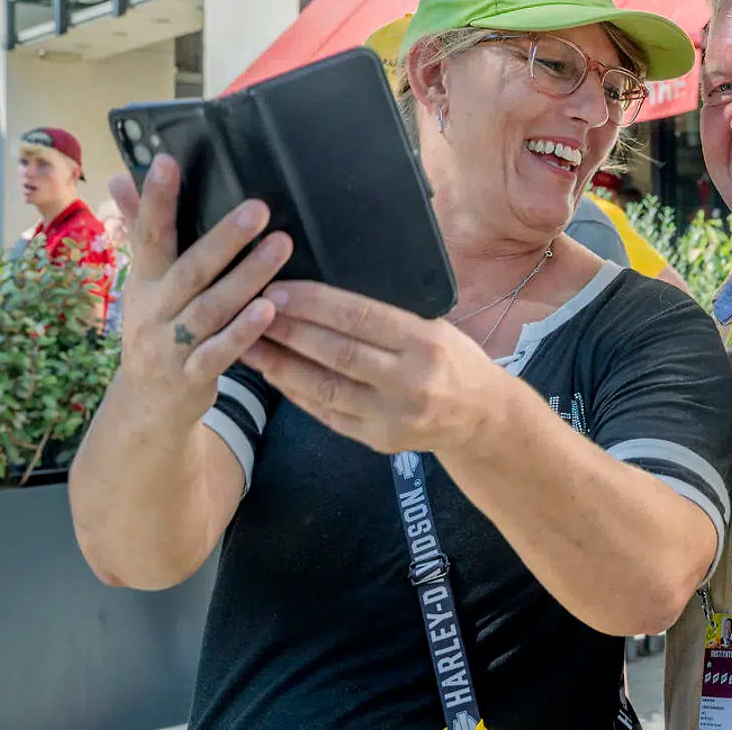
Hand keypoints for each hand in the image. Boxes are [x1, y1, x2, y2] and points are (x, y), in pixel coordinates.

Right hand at [106, 155, 292, 425]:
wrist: (147, 406)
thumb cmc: (158, 329)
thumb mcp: (145, 284)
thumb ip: (142, 233)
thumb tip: (121, 178)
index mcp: (143, 282)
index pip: (148, 235)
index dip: (155, 200)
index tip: (167, 161)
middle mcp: (154, 311)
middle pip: (189, 269)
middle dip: (223, 238)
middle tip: (259, 207)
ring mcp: (172, 346)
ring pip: (212, 308)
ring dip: (247, 277)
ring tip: (281, 247)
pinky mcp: (193, 377)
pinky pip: (220, 353)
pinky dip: (244, 332)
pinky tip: (271, 309)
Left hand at [242, 281, 503, 454]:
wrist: (483, 417)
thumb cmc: (456, 360)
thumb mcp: (436, 325)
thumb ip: (389, 315)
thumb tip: (324, 292)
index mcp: (426, 343)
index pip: (359, 317)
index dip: (313, 303)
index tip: (277, 290)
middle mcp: (410, 381)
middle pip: (336, 352)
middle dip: (288, 331)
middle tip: (250, 312)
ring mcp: (392, 416)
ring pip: (324, 387)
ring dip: (281, 365)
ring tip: (249, 346)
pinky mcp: (378, 440)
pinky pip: (327, 413)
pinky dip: (296, 393)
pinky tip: (275, 375)